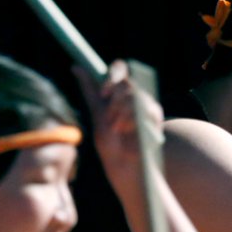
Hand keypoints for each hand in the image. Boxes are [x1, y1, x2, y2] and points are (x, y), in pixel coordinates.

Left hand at [74, 59, 164, 187]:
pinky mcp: (155, 115)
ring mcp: (147, 104)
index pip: (120, 68)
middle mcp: (136, 95)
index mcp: (121, 92)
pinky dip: (131, 119)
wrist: (122, 164)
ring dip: (121, 112)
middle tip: (110, 120)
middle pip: (127, 81)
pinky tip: (128, 131)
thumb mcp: (96, 113)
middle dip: (114, 101)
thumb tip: (76, 67)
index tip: (102, 94)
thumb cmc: (110, 142)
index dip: (110, 78)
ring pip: (134, 93)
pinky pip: (143, 106)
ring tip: (118, 129)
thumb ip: (89, 89)